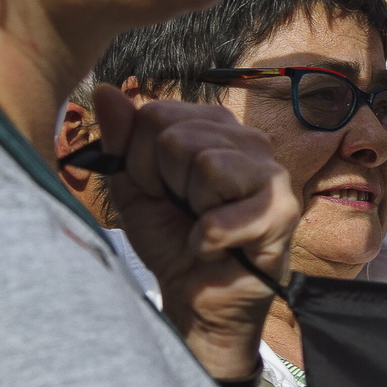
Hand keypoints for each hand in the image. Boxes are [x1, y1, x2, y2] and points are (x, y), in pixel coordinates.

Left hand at [91, 82, 298, 384]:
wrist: (198, 296)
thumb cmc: (172, 238)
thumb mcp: (133, 186)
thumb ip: (120, 141)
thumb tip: (104, 90)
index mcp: (213, 126)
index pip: (155, 114)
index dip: (142, 160)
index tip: (160, 191)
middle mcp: (247, 140)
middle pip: (176, 137)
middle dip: (165, 183)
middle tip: (185, 212)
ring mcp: (270, 173)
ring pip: (203, 163)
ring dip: (191, 209)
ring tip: (203, 224)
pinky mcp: (282, 211)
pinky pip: (222, 211)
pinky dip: (205, 239)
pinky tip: (214, 248)